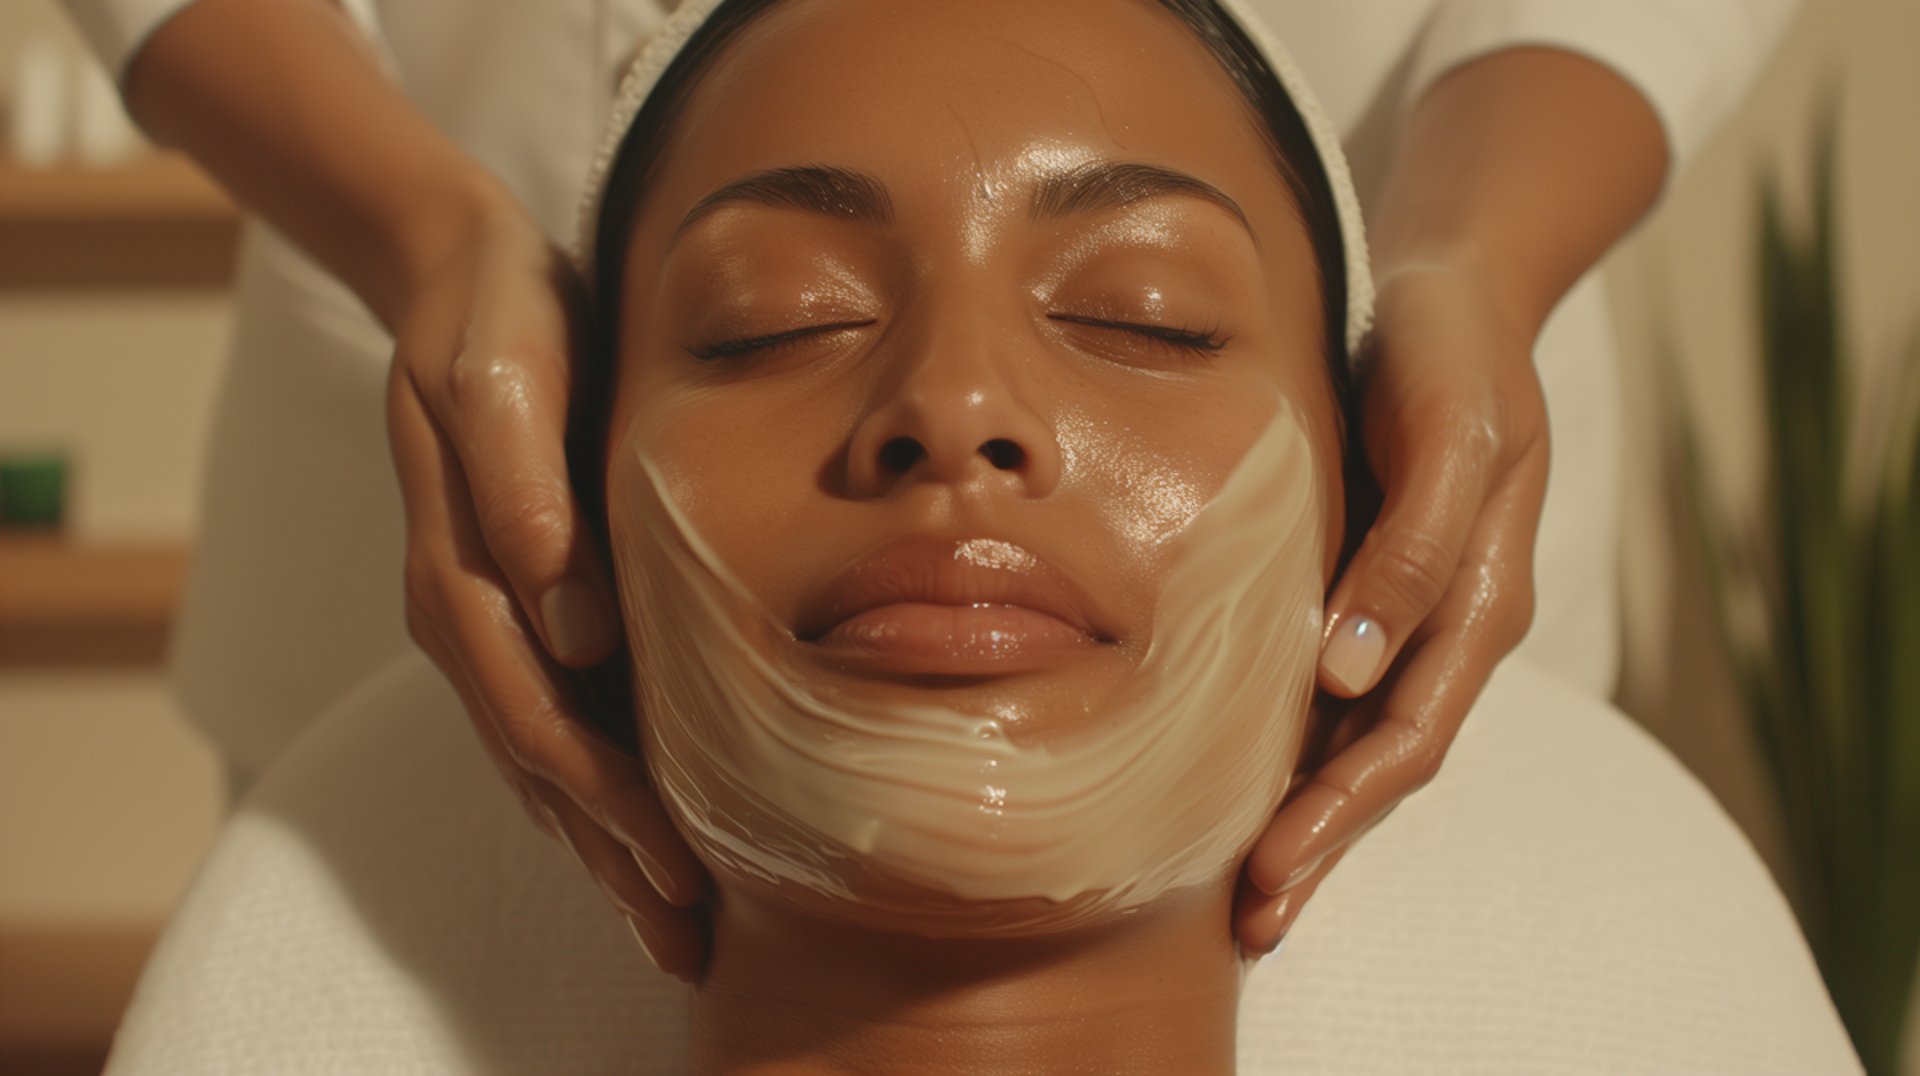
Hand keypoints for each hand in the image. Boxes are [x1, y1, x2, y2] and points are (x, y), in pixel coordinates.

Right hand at [383, 187, 709, 980]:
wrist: (459, 276)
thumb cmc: (495, 322)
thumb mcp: (502, 384)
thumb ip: (525, 502)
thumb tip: (574, 624)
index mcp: (464, 585)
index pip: (546, 731)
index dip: (612, 814)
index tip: (681, 877)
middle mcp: (471, 621)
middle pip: (546, 774)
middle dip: (618, 862)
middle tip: (692, 943)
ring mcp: (489, 620)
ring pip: (545, 763)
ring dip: (606, 846)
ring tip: (671, 920)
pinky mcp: (520, 600)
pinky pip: (550, 718)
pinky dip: (592, 788)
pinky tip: (633, 827)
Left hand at [1233, 261, 1549, 955]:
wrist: (1452, 290)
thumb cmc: (1451, 352)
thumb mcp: (1449, 435)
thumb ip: (1413, 554)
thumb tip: (1348, 674)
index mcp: (1481, 604)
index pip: (1410, 737)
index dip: (1344, 812)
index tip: (1273, 869)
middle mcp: (1445, 628)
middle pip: (1384, 763)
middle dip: (1323, 846)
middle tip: (1254, 921)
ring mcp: (1407, 614)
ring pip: (1359, 740)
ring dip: (1309, 816)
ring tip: (1247, 893)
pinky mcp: (1365, 588)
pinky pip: (1334, 692)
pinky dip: (1297, 748)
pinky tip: (1244, 785)